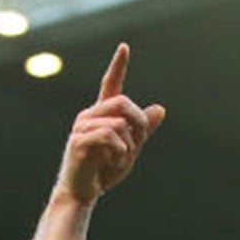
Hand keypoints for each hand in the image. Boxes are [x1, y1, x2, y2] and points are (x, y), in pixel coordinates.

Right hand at [55, 43, 165, 205]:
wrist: (82, 192)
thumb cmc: (103, 170)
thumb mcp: (130, 148)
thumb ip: (143, 129)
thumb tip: (161, 109)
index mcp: (101, 113)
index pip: (110, 84)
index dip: (118, 65)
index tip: (125, 47)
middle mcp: (89, 115)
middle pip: (123, 102)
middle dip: (139, 122)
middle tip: (138, 143)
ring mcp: (82, 127)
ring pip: (119, 123)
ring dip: (128, 145)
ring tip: (118, 159)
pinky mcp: (79, 142)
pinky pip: (110, 136)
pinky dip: (119, 151)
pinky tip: (112, 162)